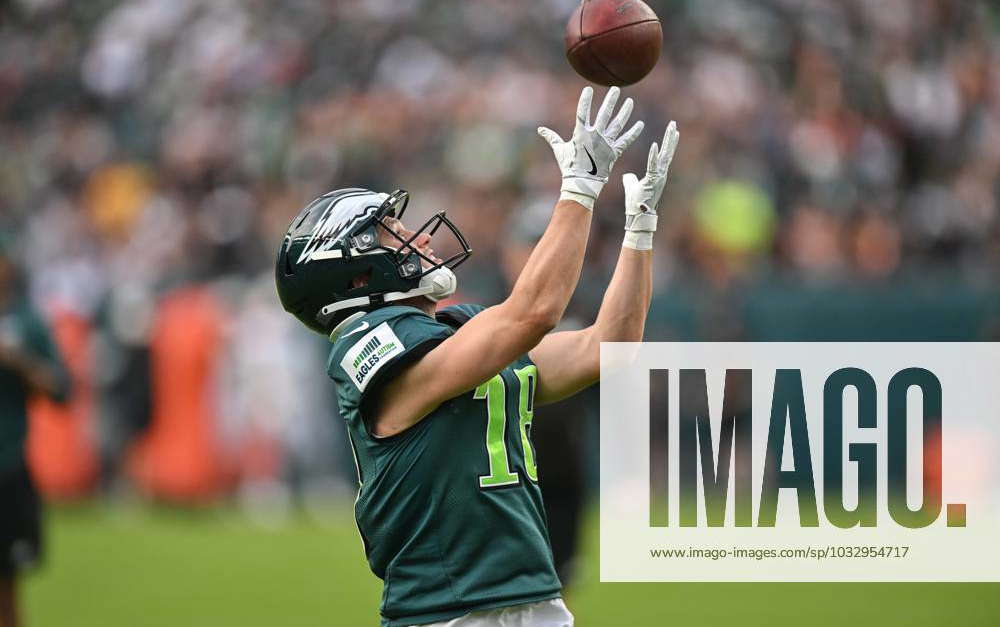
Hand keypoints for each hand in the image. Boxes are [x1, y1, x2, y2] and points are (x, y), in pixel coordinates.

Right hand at [538, 86, 643, 209]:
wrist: (582, 183)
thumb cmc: (569, 167)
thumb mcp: (560, 150)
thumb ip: (552, 138)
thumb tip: (540, 129)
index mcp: (581, 133)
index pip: (582, 112)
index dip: (585, 100)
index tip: (589, 89)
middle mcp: (595, 136)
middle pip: (605, 114)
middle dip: (611, 101)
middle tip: (616, 89)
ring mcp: (606, 144)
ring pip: (617, 124)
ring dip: (624, 112)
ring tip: (630, 102)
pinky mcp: (614, 152)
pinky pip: (626, 141)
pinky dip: (633, 133)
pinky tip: (640, 124)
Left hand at [622, 121, 679, 249]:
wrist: (638, 217)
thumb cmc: (635, 203)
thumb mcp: (632, 187)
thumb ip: (630, 179)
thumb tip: (627, 175)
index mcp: (657, 174)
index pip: (664, 155)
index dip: (668, 143)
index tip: (673, 131)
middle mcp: (661, 174)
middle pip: (668, 152)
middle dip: (670, 137)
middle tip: (674, 123)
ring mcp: (659, 178)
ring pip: (665, 156)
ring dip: (668, 141)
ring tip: (672, 128)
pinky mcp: (653, 181)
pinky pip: (653, 167)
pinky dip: (653, 156)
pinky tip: (655, 145)